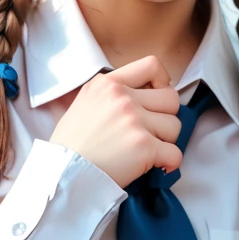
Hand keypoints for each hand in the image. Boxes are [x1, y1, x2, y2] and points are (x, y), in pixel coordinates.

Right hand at [50, 55, 182, 188]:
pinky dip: (169, 164)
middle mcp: (122, 98)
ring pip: (175, 126)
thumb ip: (110, 95)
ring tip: (147, 151)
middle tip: (151, 132)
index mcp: (108, 84)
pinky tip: (156, 167)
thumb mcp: (84, 103)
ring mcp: (134, 122)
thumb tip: (141, 98)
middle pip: (171, 98)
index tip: (157, 100)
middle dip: (166, 117)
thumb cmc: (71, 145)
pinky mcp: (144, 147)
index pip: (152, 65)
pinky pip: (175, 154)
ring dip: (165, 142)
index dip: (163, 82)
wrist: (63, 173)